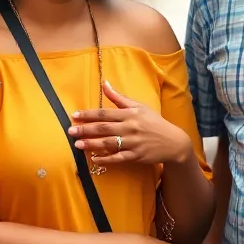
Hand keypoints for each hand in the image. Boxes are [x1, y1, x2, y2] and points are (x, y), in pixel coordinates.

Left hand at [69, 81, 192, 165]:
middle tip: (70, 131)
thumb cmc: (154, 122)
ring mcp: (133, 143)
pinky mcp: (137, 156)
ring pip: (109, 144)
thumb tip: (104, 83)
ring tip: (78, 145)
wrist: (173, 142)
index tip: (74, 115)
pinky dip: (106, 159)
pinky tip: (94, 160)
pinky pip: (118, 158)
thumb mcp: (139, 106)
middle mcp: (130, 127)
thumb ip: (119, 97)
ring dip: (92, 144)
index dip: (89, 114)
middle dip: (85, 129)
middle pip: (104, 128)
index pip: (105, 113)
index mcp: (130, 114)